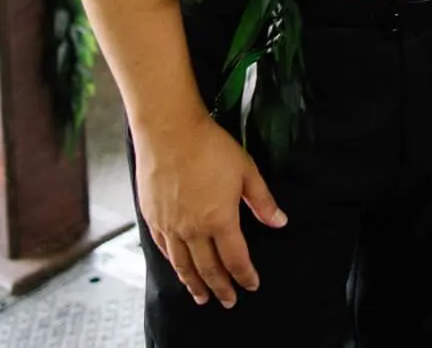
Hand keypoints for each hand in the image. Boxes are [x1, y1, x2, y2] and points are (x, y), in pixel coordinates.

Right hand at [133, 115, 287, 307]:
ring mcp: (170, 225)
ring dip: (194, 283)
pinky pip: (164, 249)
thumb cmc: (209, 146)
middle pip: (208, 268)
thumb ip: (262, 200)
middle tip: (228, 301)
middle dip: (221, 287)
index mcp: (219, 220)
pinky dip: (173, 263)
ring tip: (202, 296)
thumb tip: (279, 221)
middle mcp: (192, 229)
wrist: (168, 130)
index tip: (251, 285)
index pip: (235, 259)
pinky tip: (178, 267)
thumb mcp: (245, 170)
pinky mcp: (152, 216)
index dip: (245, 275)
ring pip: (183, 265)